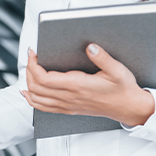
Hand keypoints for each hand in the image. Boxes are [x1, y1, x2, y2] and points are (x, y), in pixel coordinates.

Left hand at [22, 44, 154, 125]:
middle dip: (29, 70)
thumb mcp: (117, 70)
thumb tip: (90, 46)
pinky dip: (31, 100)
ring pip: (37, 98)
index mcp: (77, 85)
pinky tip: (27, 92)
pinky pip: (43, 108)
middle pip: (36, 87)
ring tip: (29, 69)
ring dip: (28, 83)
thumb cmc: (122, 89)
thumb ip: (103, 57)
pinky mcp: (68, 109)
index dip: (33, 65)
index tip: (33, 53)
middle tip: (31, 57)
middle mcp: (69, 97)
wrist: (128, 108)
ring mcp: (67, 105)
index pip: (44, 78)